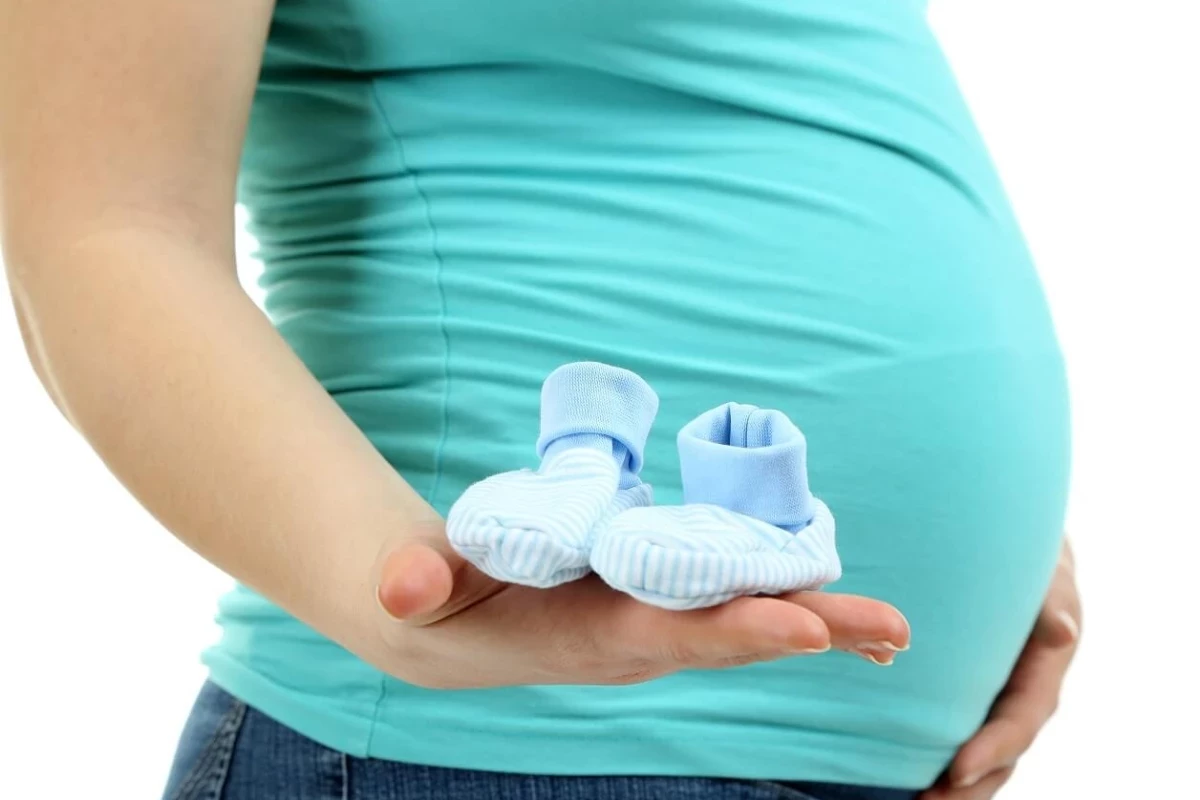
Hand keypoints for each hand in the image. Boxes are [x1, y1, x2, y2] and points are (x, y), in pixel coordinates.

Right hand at [370, 521, 911, 688]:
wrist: (455, 631)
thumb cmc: (443, 598)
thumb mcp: (423, 587)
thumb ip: (416, 581)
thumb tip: (400, 586)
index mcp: (587, 633)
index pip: (670, 633)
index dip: (736, 630)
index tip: (805, 625)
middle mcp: (634, 640)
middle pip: (731, 634)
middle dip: (810, 630)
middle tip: (891, 629)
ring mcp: (651, 629)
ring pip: (744, 625)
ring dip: (821, 627)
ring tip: (892, 633)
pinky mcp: (657, 610)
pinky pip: (734, 612)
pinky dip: (793, 615)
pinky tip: (844, 626)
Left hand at [922, 538, 1081, 798]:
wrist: (1008, 544)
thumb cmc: (1025, 555)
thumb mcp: (1043, 574)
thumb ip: (1051, 601)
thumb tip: (1060, 631)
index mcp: (1043, 669)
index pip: (1020, 721)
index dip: (992, 749)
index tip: (955, 771)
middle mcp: (1022, 692)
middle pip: (1000, 754)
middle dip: (967, 787)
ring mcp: (995, 696)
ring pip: (979, 752)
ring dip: (951, 787)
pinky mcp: (967, 693)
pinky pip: (954, 730)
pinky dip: (933, 758)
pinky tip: (901, 778)